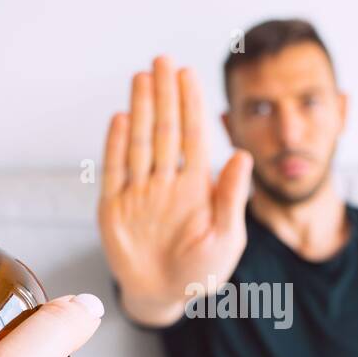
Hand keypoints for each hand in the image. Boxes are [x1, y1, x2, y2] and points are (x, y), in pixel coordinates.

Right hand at [98, 55, 252, 325]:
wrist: (164, 296)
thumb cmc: (200, 270)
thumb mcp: (227, 237)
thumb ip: (232, 197)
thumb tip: (243, 156)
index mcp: (195, 187)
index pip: (192, 136)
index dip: (190, 104)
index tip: (187, 74)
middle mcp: (166, 183)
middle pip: (165, 130)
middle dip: (164, 94)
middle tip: (162, 60)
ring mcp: (139, 192)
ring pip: (140, 142)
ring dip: (141, 109)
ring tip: (142, 77)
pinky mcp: (114, 208)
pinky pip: (114, 170)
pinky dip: (116, 144)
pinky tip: (121, 118)